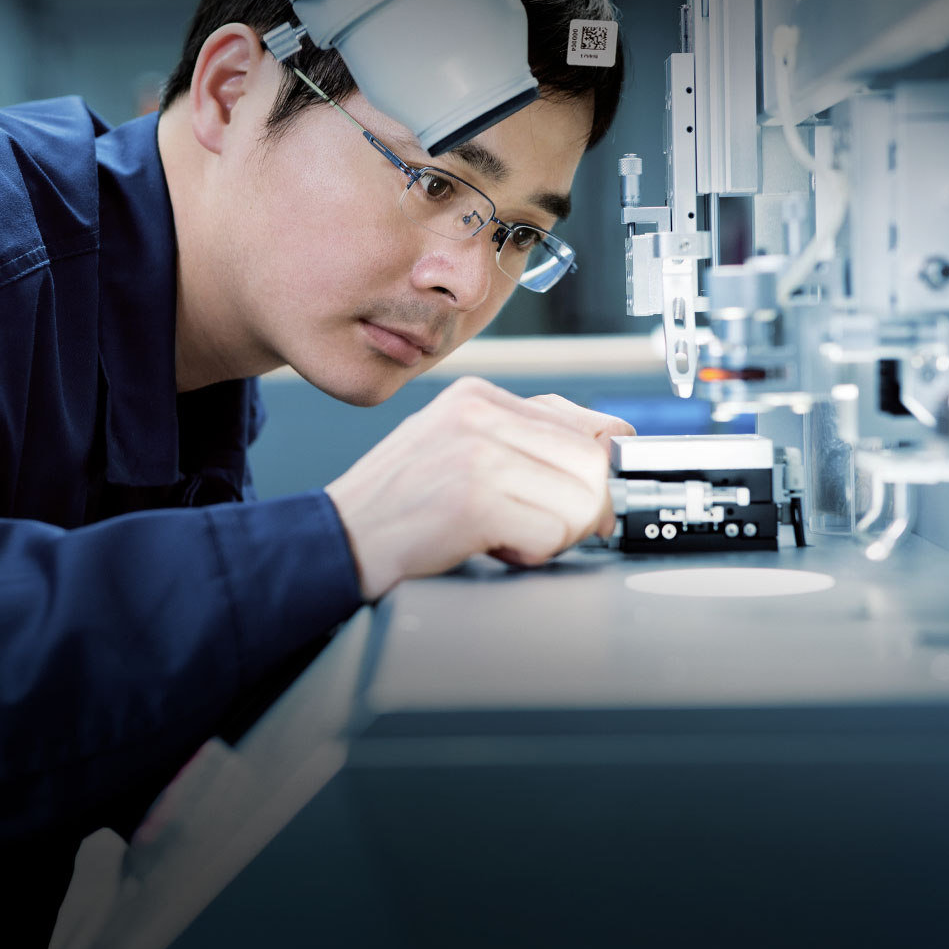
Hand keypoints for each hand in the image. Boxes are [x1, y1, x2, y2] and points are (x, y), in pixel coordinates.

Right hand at [324, 377, 635, 601]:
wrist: (338, 538)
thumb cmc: (400, 502)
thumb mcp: (460, 446)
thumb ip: (525, 441)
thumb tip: (610, 455)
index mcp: (480, 395)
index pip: (587, 424)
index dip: (598, 472)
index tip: (589, 497)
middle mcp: (479, 414)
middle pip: (592, 464)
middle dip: (580, 510)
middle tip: (541, 527)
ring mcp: (476, 454)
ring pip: (580, 500)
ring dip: (555, 535)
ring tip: (508, 534)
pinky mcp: (474, 501)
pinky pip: (550, 534)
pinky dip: (530, 553)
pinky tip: (493, 546)